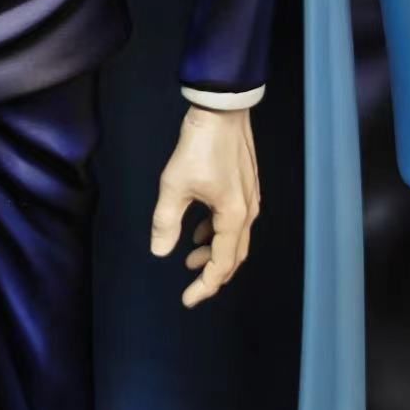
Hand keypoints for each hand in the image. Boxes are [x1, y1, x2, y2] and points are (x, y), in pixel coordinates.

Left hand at [149, 105, 260, 307]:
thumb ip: (167, 222)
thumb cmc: (199, 147)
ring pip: (234, 239)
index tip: (187, 299)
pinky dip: (216, 232)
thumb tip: (159, 252)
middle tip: (190, 285)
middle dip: (212, 274)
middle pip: (234, 256)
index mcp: (234, 217)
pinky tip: (197, 229)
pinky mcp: (245, 186)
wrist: (222, 109)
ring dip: (213, 252)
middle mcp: (248, 213)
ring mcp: (249, 199)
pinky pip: (232, 221)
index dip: (205, 286)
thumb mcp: (174, 185)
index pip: (222, 265)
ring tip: (189, 257)